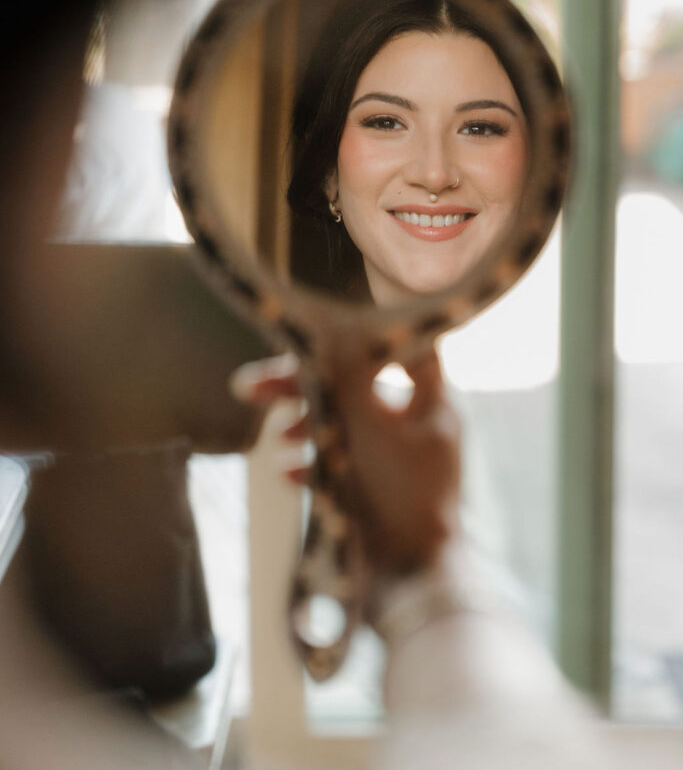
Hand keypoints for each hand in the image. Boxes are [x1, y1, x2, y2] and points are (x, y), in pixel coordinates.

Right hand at [230, 349, 461, 579]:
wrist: (410, 585)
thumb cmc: (401, 498)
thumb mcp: (371, 427)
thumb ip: (350, 377)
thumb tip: (335, 328)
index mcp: (432, 405)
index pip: (400, 349)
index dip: (360, 334)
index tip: (318, 330)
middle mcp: (416, 427)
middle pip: (355, 388)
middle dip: (305, 387)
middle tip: (251, 386)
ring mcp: (395, 462)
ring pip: (342, 426)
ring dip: (305, 426)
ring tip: (280, 437)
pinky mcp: (374, 493)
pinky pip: (339, 465)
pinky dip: (313, 464)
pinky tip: (289, 473)